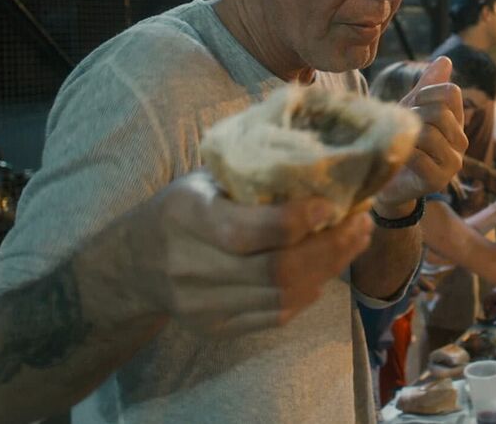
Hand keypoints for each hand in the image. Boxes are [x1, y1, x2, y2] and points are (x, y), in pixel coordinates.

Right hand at [110, 170, 374, 337]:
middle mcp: (190, 266)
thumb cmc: (181, 209)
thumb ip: (252, 177)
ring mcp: (202, 306)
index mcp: (185, 216)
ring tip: (354, 242)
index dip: (297, 221)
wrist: (134, 266)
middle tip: (362, 224)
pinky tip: (326, 268)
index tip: (334, 204)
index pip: (246, 230)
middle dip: (330, 248)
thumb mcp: (203, 180)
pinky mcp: (217, 329)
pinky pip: (277, 315)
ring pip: (283, 296)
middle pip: (275, 270)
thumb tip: (324, 165)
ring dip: (329, 269)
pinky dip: (310, 291)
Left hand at [377, 57, 466, 210]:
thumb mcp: (413, 107)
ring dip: (406, 136)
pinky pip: (420, 157)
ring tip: (400, 143)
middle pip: (439, 113)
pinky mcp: (439, 180)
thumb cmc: (402, 139)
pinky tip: (399, 157)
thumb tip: (446, 60)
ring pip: (429, 134)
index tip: (413, 104)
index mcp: (456, 121)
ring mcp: (453, 163)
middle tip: (401, 128)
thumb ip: (429, 85)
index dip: (426, 92)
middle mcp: (461, 141)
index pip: (451, 92)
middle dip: (413, 116)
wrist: (387, 177)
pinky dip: (404, 154)